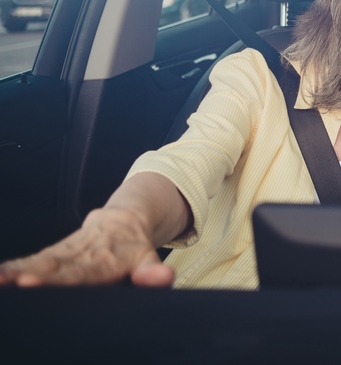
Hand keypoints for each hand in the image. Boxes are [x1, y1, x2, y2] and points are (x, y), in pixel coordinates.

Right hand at [0, 207, 174, 286]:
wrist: (123, 219)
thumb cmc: (133, 248)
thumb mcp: (148, 258)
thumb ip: (153, 271)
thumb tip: (164, 277)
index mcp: (103, 259)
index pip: (79, 273)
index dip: (60, 280)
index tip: (33, 283)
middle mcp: (80, 254)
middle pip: (54, 267)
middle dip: (33, 275)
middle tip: (16, 282)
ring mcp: (65, 252)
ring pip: (39, 262)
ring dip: (17, 271)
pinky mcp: (53, 253)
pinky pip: (32, 260)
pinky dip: (13, 267)